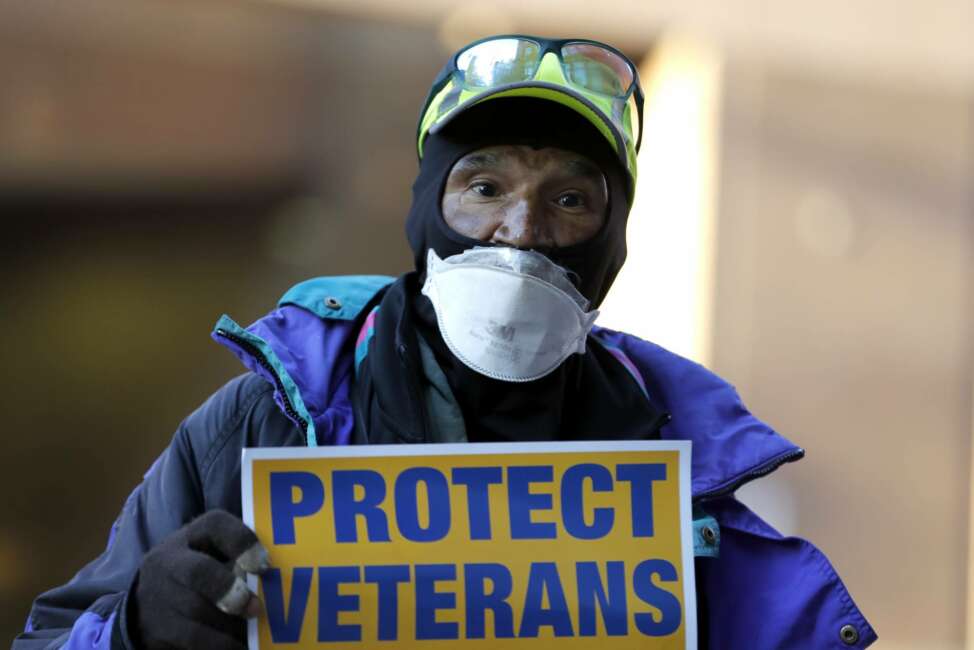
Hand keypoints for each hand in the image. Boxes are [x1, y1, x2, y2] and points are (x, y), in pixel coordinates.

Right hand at [129, 510, 269, 649]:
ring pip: (195, 610)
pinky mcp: (155, 627)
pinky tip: (238, 647)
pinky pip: (191, 638)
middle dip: (229, 590)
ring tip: (251, 632)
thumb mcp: (216, 558)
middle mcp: (168, 560)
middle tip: (255, 608)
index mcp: (191, 536)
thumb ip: (241, 562)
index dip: (243, 543)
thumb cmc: (202, 577)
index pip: (216, 525)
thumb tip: (276, 580)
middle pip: (198, 572)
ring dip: (229, 624)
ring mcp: (157, 594)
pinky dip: (220, 644)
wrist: (151, 606)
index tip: (264, 565)